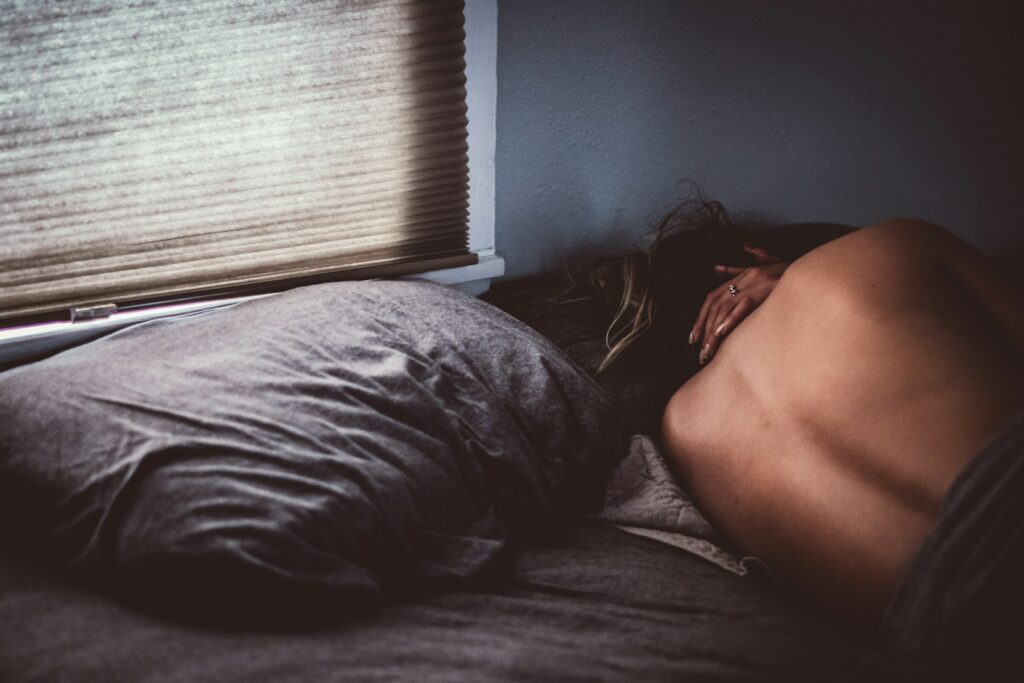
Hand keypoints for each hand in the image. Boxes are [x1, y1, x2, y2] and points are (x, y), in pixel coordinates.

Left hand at [690, 245, 787, 364]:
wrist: (815, 271)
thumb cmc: (791, 276)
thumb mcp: (763, 268)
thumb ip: (738, 271)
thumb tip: (716, 267)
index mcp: (743, 275)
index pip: (712, 298)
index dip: (700, 318)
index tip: (693, 337)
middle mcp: (746, 277)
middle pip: (714, 304)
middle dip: (703, 328)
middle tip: (699, 350)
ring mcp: (755, 282)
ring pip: (724, 307)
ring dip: (713, 331)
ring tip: (707, 350)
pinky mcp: (765, 289)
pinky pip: (743, 305)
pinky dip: (730, 319)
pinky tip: (721, 333)